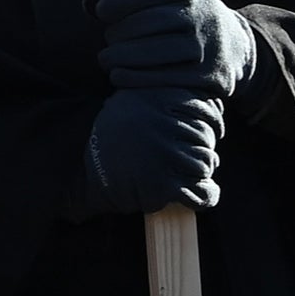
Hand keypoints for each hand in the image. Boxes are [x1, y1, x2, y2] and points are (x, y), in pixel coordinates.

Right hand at [75, 87, 221, 213]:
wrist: (80, 170)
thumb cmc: (111, 136)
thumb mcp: (130, 102)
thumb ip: (164, 100)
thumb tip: (212, 104)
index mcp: (157, 101)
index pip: (205, 111)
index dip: (213, 123)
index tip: (213, 131)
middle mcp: (163, 125)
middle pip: (206, 138)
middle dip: (204, 149)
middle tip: (192, 157)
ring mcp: (164, 155)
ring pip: (206, 164)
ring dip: (203, 172)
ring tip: (191, 174)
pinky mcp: (164, 185)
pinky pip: (201, 193)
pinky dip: (207, 195)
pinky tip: (205, 193)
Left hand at [94, 0, 257, 102]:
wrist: (235, 47)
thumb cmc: (181, 19)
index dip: (119, 0)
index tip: (101, 12)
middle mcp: (202, 13)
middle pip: (151, 22)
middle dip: (119, 32)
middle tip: (107, 40)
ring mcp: (209, 45)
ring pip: (159, 51)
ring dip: (124, 57)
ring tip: (106, 60)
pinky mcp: (211, 74)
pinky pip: (169, 78)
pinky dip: (138, 78)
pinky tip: (118, 77)